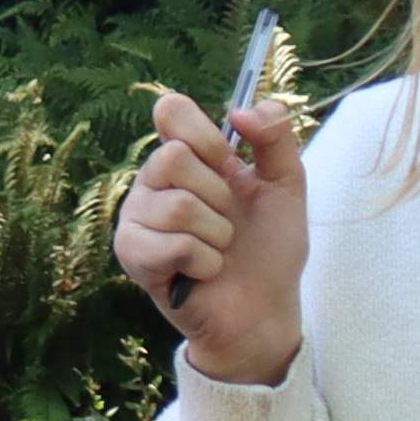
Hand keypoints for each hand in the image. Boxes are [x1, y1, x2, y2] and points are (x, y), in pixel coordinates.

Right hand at [115, 85, 306, 385]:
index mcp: (186, 158)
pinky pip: (173, 244)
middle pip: (172, 157)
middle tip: (227, 219)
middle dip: (217, 194)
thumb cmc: (269, 250)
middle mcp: (154, 183)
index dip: (205, 134)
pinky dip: (205, 260)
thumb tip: (242, 110)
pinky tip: (205, 271)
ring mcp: (138, 218)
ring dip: (216, 233)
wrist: (264, 310)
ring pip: (177, 205)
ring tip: (219, 249)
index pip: (171, 112)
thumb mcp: (286, 185)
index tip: (230, 162)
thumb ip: (275, 138)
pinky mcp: (133, 256)